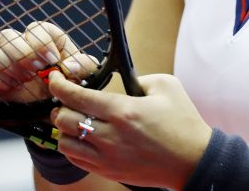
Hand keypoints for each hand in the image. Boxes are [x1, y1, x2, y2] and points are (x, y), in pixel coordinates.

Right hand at [0, 22, 97, 102]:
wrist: (60, 116)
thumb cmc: (74, 91)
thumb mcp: (87, 78)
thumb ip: (83, 67)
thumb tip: (69, 66)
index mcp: (48, 41)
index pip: (36, 29)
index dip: (40, 42)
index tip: (51, 61)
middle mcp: (24, 48)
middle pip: (7, 36)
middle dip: (20, 54)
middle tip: (34, 72)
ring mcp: (8, 63)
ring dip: (4, 64)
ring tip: (22, 80)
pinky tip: (10, 87)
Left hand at [47, 70, 212, 189]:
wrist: (193, 160)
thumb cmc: (182, 121)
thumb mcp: (166, 86)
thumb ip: (138, 78)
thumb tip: (120, 79)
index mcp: (123, 111)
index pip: (76, 97)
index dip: (58, 85)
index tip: (55, 78)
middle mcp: (111, 136)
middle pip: (63, 120)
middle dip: (60, 105)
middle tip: (66, 99)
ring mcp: (108, 157)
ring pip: (65, 142)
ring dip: (64, 128)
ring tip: (75, 119)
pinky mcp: (109, 171)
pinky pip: (76, 159)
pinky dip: (72, 145)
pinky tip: (82, 136)